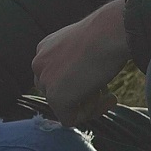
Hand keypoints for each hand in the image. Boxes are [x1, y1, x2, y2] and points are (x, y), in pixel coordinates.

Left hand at [32, 0, 129, 126]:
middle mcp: (39, 63)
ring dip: (87, 104)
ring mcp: (46, 80)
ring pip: (62, 107)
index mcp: (45, 48)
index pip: (54, 76)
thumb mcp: (84, 44)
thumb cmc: (106, 33)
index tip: (97, 81)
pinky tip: (108, 98)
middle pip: (55, 93)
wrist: (110, 31)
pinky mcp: (56, 97)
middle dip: (80, 95)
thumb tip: (82, 82)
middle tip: (104, 90)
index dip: (77, 83)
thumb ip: (75, 62)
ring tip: (108, 92)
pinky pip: (70, 119)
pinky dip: (91, 114)